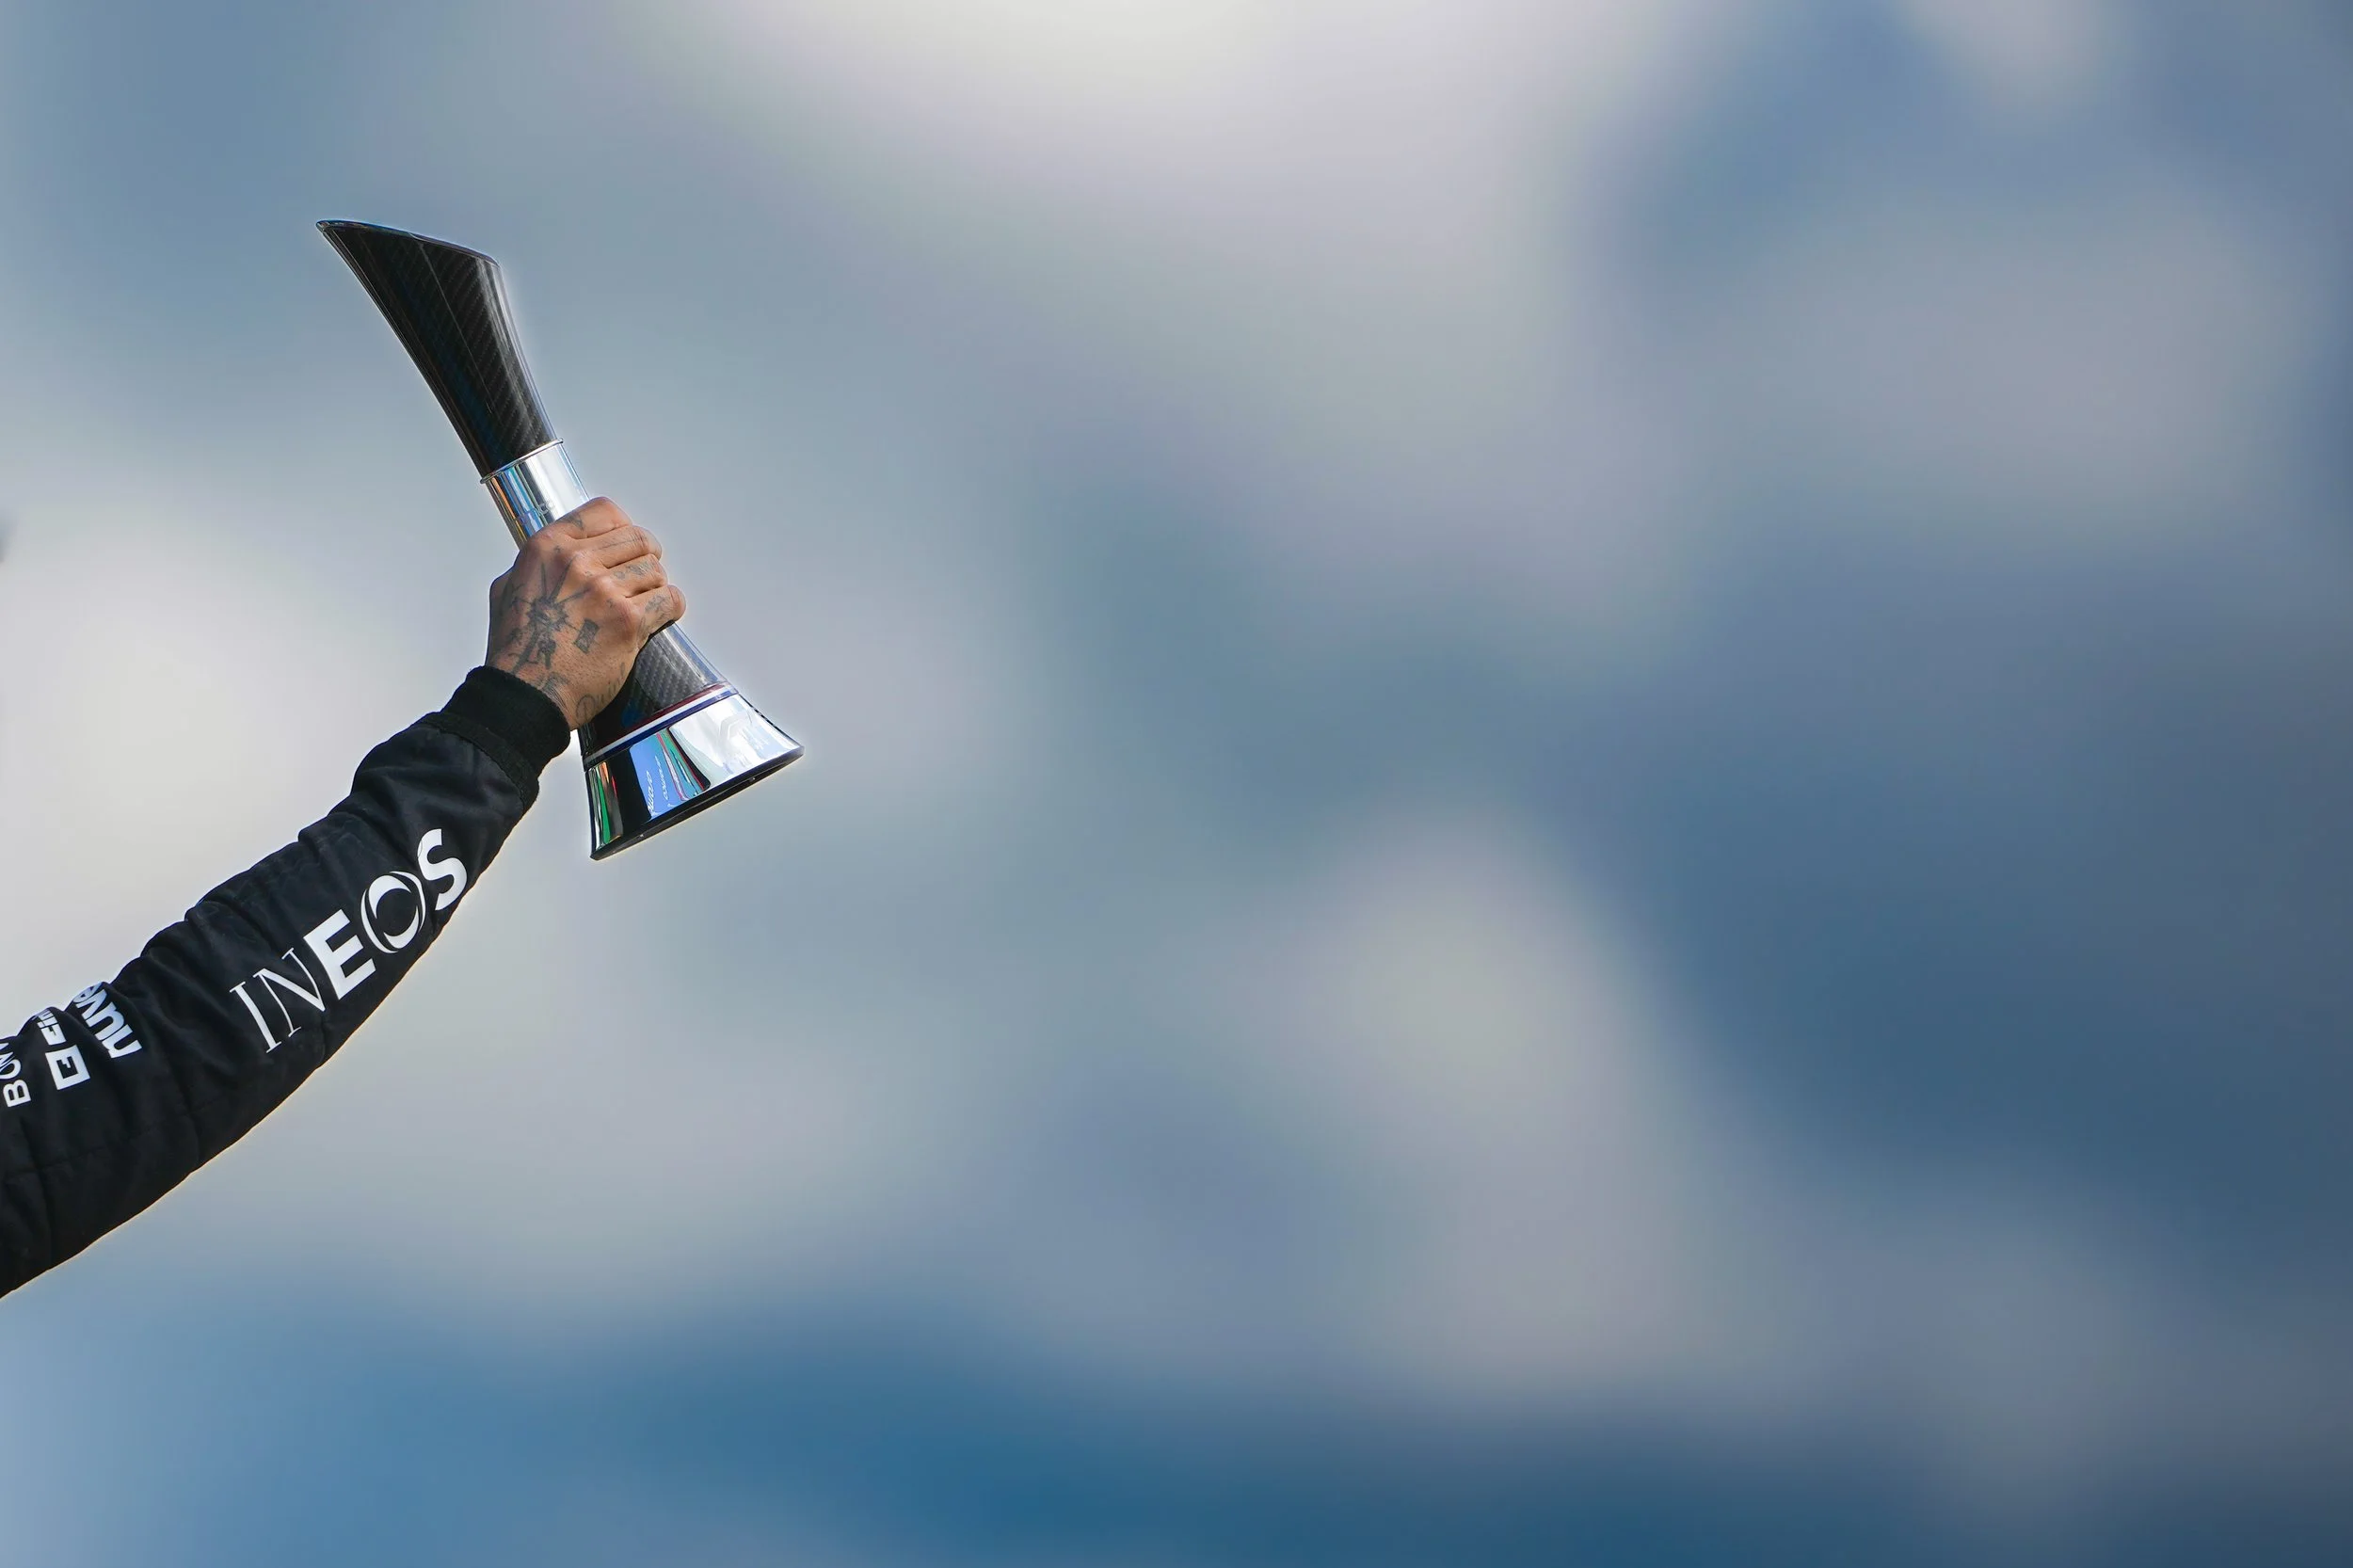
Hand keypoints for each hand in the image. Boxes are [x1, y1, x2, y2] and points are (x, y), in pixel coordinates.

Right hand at [485, 498, 685, 728]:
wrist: (527, 693)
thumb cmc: (517, 648)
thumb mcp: (508, 587)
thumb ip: (538, 563)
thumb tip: (560, 552)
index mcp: (547, 548)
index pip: (604, 511)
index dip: (622, 528)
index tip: (625, 546)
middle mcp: (577, 562)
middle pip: (638, 538)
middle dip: (645, 557)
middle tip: (641, 577)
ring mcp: (604, 591)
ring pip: (655, 569)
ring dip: (654, 586)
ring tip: (642, 604)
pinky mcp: (628, 621)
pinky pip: (669, 599)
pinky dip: (670, 608)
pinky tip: (658, 617)